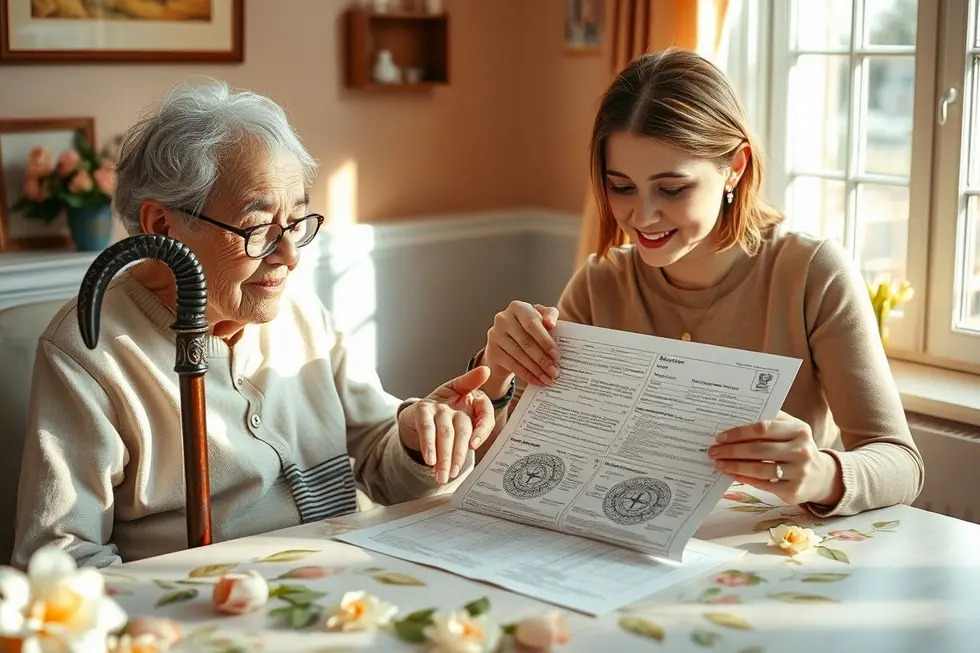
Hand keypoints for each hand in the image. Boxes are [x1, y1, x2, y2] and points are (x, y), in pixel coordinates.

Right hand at [398, 366, 494, 484]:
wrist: (418, 416)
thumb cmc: (449, 423)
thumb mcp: (465, 428)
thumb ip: (477, 436)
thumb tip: (477, 453)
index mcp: (476, 402)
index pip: (486, 414)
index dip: (482, 430)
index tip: (474, 446)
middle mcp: (459, 401)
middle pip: (463, 430)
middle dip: (458, 455)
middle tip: (454, 474)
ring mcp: (440, 405)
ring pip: (445, 432)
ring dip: (444, 457)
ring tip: (442, 475)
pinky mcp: (423, 408)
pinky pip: (427, 429)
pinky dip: (428, 446)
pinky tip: (430, 460)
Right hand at [485, 300, 560, 386]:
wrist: (506, 342)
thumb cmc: (528, 328)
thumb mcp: (540, 318)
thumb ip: (549, 315)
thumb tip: (551, 324)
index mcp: (518, 307)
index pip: (532, 323)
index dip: (545, 340)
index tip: (557, 354)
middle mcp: (503, 319)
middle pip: (526, 341)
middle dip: (543, 359)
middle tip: (555, 371)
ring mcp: (495, 335)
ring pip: (519, 355)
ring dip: (536, 369)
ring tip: (549, 378)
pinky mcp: (492, 351)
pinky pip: (512, 365)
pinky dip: (527, 375)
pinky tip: (537, 380)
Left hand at [708, 411, 843, 505]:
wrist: (822, 476)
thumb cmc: (797, 448)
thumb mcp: (791, 430)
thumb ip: (770, 421)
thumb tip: (735, 417)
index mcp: (799, 430)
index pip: (763, 428)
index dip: (739, 432)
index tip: (720, 436)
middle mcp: (801, 450)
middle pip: (758, 449)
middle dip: (731, 450)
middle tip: (713, 451)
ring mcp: (799, 472)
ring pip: (759, 468)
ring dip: (734, 466)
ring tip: (718, 463)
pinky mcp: (793, 491)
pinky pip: (763, 484)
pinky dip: (744, 478)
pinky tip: (731, 474)